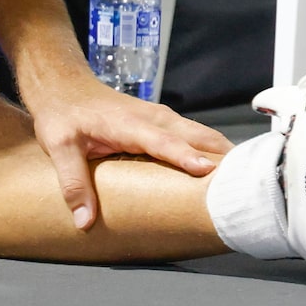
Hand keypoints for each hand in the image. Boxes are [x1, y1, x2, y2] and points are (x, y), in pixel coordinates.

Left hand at [14, 52, 227, 230]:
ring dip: (223, 153)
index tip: (208, 172)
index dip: (186, 157)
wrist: (64, 84)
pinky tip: (224, 168)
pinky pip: (194, 136)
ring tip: (247, 179)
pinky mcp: (162, 122)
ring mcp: (161, 118)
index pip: (164, 141)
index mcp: (130, 123)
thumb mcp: (58, 146)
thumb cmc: (62, 113)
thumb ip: (73, 183)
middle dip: (221, 156)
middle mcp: (152, 118)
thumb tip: (84, 222)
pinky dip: (212, 149)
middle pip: (196, 136)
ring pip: (201, 135)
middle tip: (246, 184)